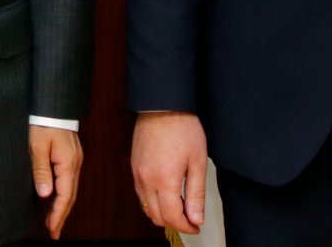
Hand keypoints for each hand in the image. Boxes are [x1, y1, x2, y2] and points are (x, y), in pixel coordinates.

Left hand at [29, 125, 82, 238]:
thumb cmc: (43, 123)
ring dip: (62, 206)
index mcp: (68, 164)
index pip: (65, 196)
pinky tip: (56, 199)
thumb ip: (41, 170)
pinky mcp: (71, 157)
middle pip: (70, 196)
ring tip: (54, 222)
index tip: (52, 229)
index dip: (58, 214)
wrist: (53, 105)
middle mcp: (75, 164)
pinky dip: (63, 194)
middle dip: (62, 216)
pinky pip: (68, 180)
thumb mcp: (37, 146)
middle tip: (54, 233)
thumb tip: (44, 194)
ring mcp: (75, 160)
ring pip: (70, 189)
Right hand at [131, 111, 206, 233]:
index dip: (186, 226)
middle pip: (157, 216)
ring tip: (180, 208)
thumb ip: (196, 194)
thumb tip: (196, 218)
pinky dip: (153, 202)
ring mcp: (137, 174)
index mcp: (164, 180)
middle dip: (175, 223)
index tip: (196, 226)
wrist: (163, 106)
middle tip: (191, 219)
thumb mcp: (197, 162)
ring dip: (163, 214)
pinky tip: (166, 195)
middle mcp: (146, 180)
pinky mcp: (134, 167)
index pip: (172, 217)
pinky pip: (141, 194)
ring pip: (147, 208)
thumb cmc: (182, 129)